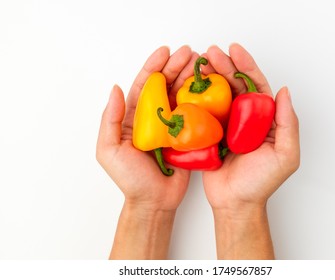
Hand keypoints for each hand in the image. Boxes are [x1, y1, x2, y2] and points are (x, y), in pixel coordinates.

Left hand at [96, 45, 196, 258]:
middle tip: (190, 53)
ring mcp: (172, 126)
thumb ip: (110, 120)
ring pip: (181, 96)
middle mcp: (154, 118)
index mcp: (134, 118)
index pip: (143, 86)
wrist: (154, 201)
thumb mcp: (109, 150)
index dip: (153, 67)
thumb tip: (116, 89)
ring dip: (190, 79)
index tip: (165, 52)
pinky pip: (195, 115)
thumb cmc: (130, 179)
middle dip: (176, 67)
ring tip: (202, 64)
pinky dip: (202, 100)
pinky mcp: (187, 136)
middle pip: (164, 86)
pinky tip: (210, 88)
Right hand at [202, 43, 299, 258]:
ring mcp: (226, 125)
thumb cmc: (261, 182)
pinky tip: (188, 84)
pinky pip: (203, 112)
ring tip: (198, 63)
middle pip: (235, 85)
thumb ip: (287, 123)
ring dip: (209, 77)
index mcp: (264, 119)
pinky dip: (196, 97)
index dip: (246, 66)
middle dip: (224, 66)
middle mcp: (245, 118)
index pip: (256, 86)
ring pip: (218, 95)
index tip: (234, 50)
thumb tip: (284, 90)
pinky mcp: (209, 133)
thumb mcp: (285, 154)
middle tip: (210, 52)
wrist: (235, 202)